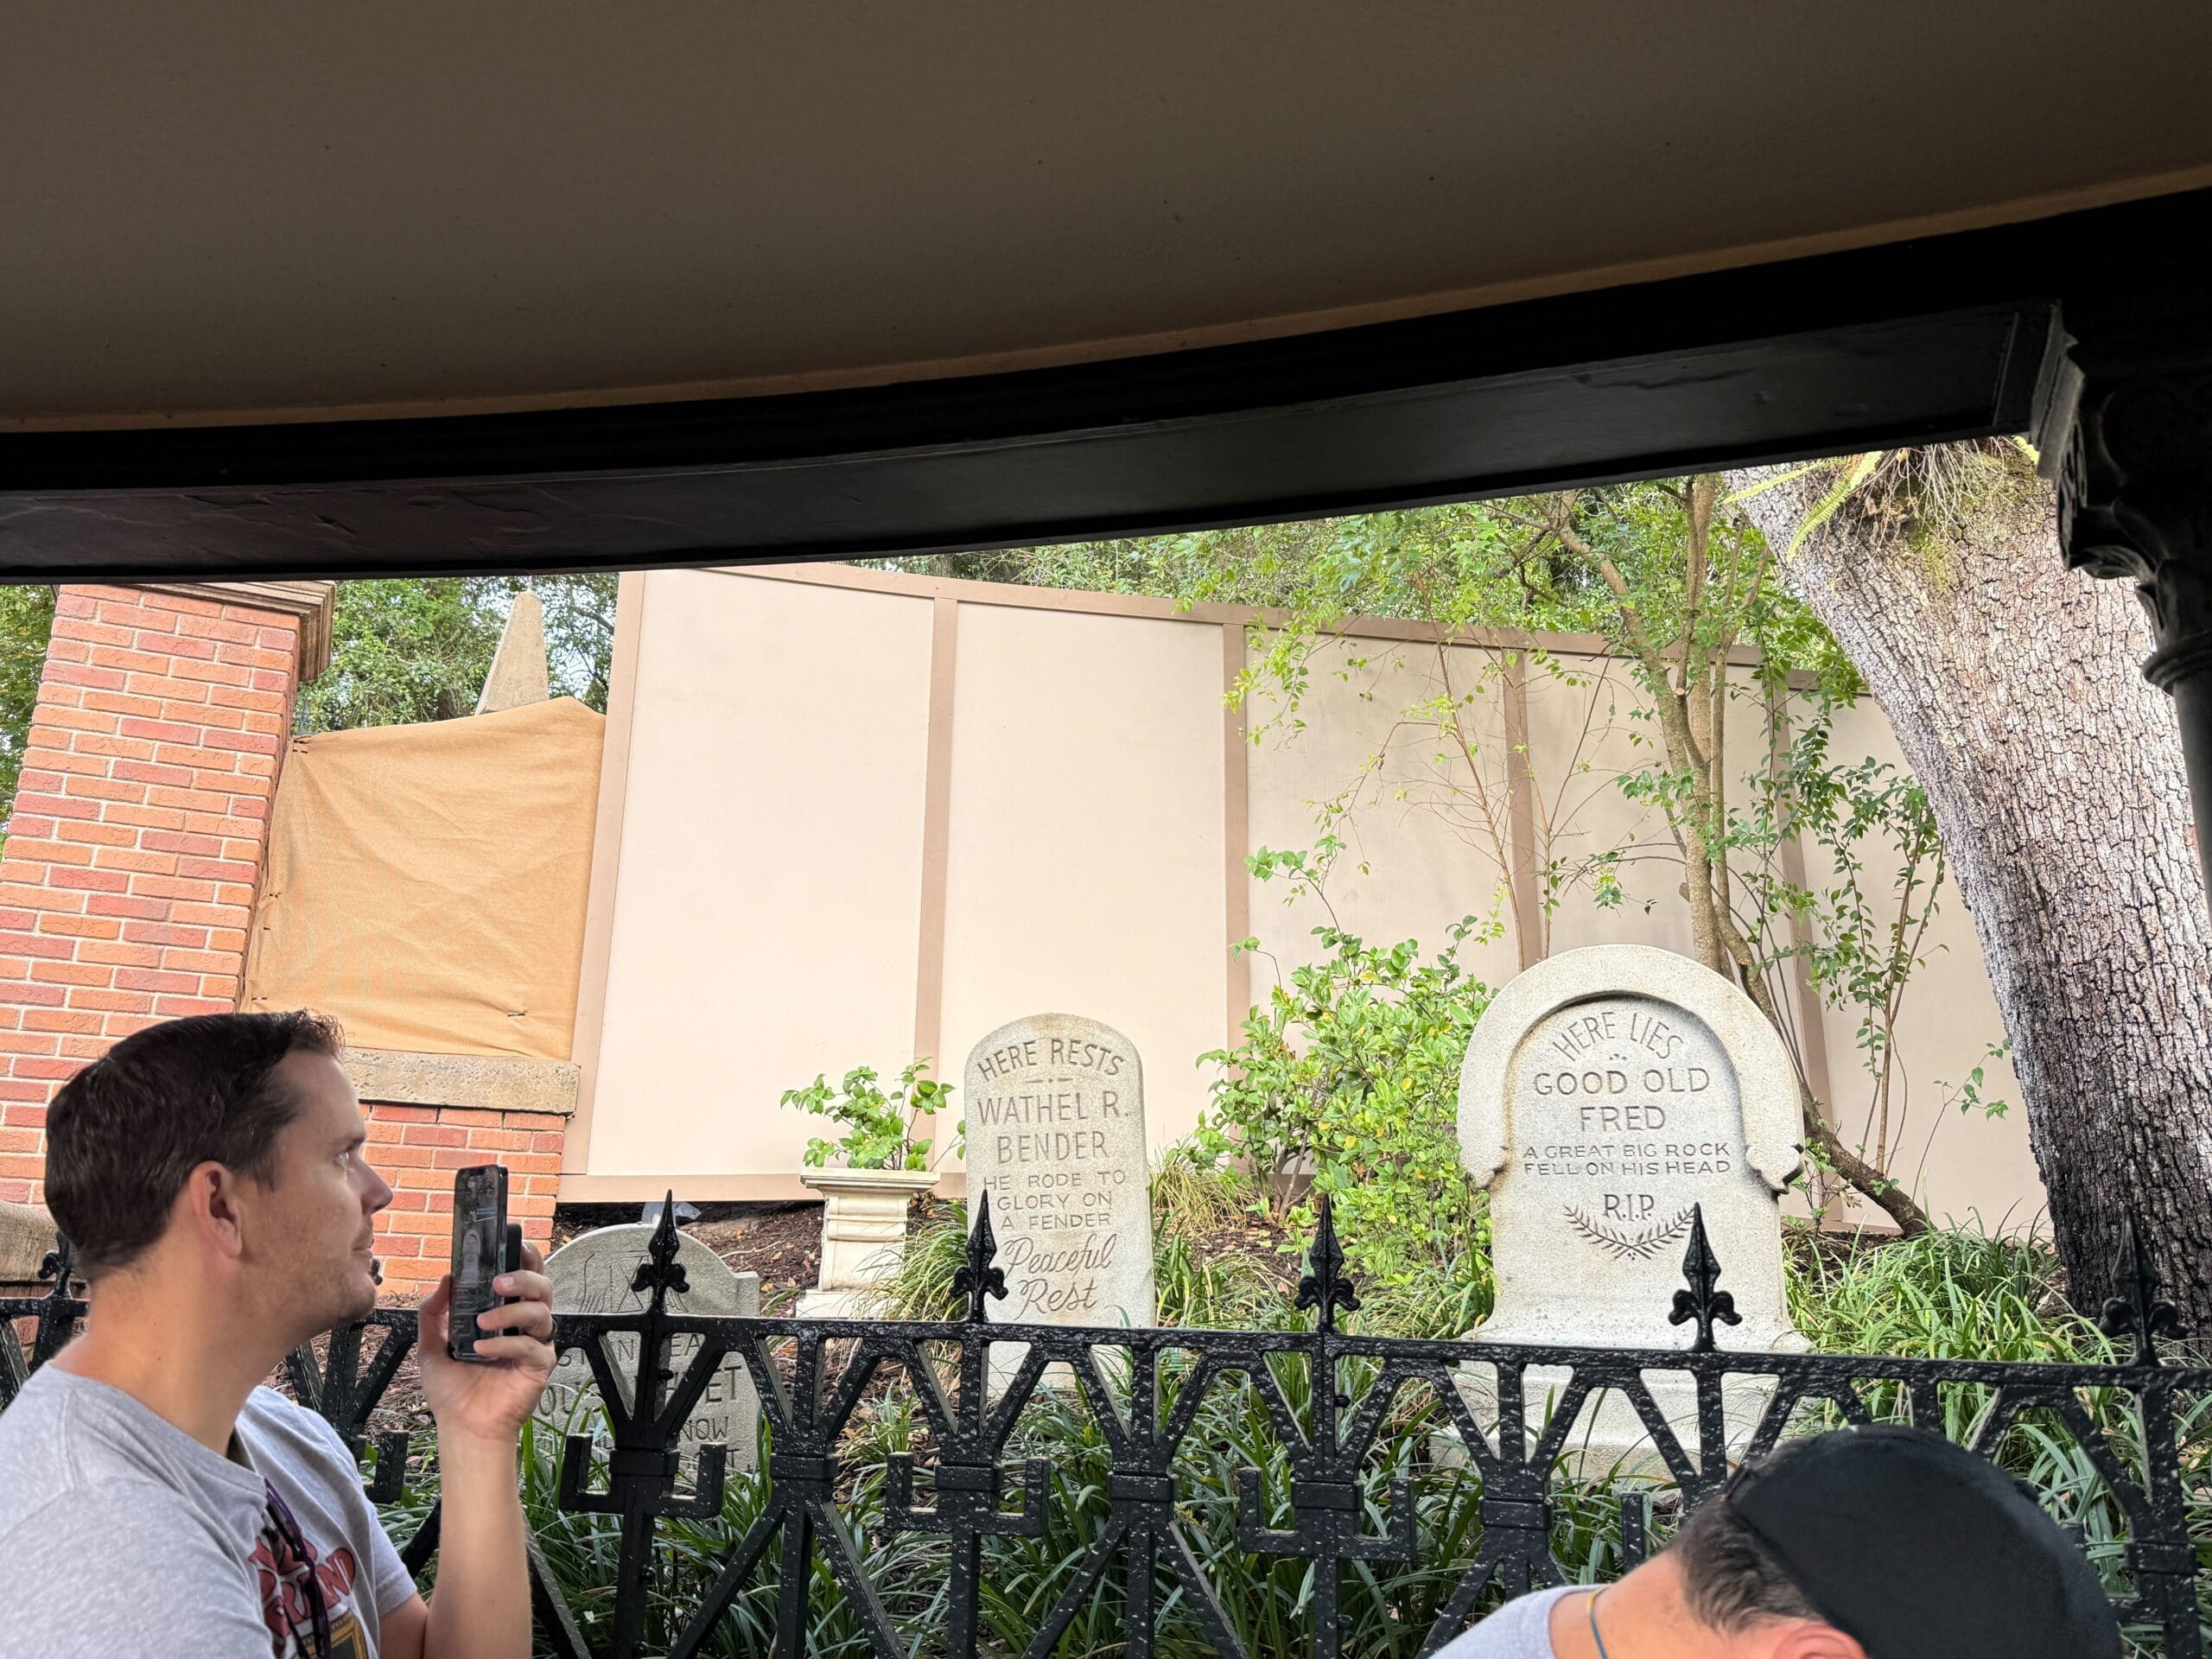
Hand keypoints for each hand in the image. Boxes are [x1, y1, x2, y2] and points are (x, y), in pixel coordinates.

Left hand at [417, 1244, 556, 1446]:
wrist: (462, 1426)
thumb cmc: (452, 1389)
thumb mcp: (431, 1346)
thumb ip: (433, 1312)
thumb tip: (445, 1278)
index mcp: (504, 1313)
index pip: (523, 1276)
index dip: (525, 1258)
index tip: (512, 1246)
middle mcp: (523, 1324)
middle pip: (542, 1286)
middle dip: (524, 1277)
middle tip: (498, 1283)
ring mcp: (534, 1343)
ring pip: (541, 1311)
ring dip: (512, 1311)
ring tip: (483, 1323)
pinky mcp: (540, 1365)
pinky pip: (532, 1345)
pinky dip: (506, 1343)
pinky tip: (483, 1350)